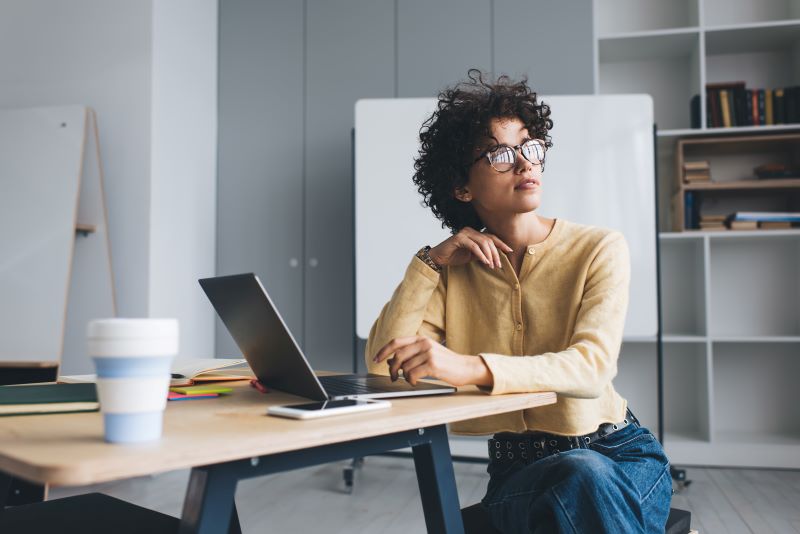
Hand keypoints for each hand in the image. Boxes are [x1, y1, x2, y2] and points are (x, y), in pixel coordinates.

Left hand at [373, 335, 492, 386]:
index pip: (396, 342)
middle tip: (393, 377)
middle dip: (392, 369)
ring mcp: (429, 353)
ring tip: (411, 379)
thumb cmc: (445, 362)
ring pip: (405, 367)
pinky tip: (416, 381)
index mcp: (421, 338)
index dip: (383, 351)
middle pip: (398, 356)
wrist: (465, 367)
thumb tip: (391, 361)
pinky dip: (411, 380)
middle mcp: (424, 343)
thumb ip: (410, 354)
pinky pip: (413, 374)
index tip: (376, 359)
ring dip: (405, 377)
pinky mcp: (433, 365)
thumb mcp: (427, 353)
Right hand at [429, 227, 511, 269]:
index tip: (509, 251)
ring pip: (483, 243)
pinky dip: (481, 255)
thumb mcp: (472, 256)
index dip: (501, 244)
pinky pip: (474, 246)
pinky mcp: (459, 238)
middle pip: (488, 240)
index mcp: (474, 233)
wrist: (438, 258)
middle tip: (498, 265)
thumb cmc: (454, 257)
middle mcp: (470, 231)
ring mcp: (464, 233)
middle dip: (495, 253)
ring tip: (491, 265)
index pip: (491, 237)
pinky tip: (485, 262)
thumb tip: (496, 258)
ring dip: (489, 255)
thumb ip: (482, 254)